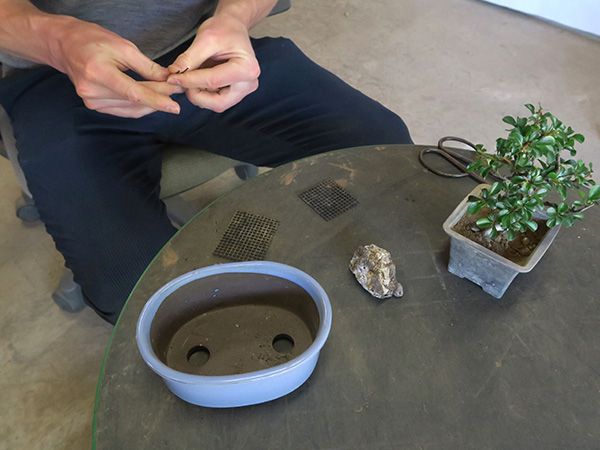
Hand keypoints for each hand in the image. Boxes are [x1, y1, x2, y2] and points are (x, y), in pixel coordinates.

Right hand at [50, 18, 182, 117]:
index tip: (175, 106)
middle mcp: (92, 92)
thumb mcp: (122, 47)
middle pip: (135, 100)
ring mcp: (92, 102)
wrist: (63, 45)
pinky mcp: (94, 106)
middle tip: (179, 91)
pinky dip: (140, 106)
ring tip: (168, 94)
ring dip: (152, 103)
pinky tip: (152, 101)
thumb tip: (168, 79)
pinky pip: (124, 111)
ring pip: (132, 108)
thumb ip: (147, 67)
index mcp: (98, 73)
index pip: (133, 93)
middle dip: (159, 96)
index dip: (156, 100)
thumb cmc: (91, 40)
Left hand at [166, 14, 259, 112]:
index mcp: (247, 69)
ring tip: (189, 77)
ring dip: (198, 95)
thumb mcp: (205, 39)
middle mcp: (249, 84)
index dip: (189, 81)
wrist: (233, 28)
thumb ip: (189, 59)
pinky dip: (203, 93)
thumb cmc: (224, 29)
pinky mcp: (236, 93)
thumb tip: (173, 75)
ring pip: (216, 104)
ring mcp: (243, 91)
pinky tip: (197, 80)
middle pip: (218, 103)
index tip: (171, 78)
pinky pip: (216, 101)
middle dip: (196, 95)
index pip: (213, 81)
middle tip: (181, 81)